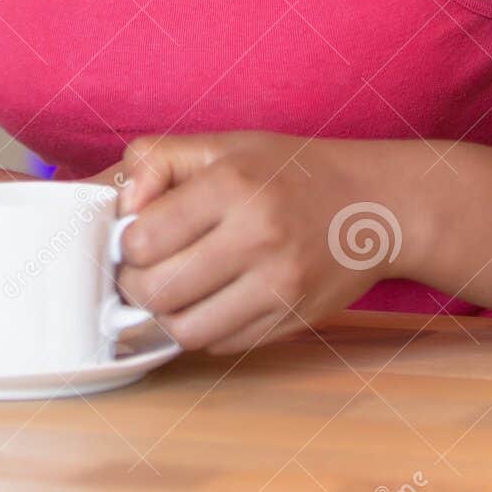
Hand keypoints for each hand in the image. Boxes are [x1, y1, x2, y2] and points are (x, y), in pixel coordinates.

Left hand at [115, 131, 408, 354]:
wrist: (373, 205)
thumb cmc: (289, 171)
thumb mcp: (222, 145)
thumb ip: (157, 163)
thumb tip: (118, 210)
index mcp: (233, 184)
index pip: (143, 238)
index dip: (126, 243)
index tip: (135, 237)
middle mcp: (258, 236)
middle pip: (157, 291)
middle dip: (135, 284)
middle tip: (143, 270)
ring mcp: (279, 285)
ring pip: (184, 330)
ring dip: (166, 315)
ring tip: (173, 290)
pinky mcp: (291, 320)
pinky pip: (220, 345)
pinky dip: (203, 328)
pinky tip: (210, 300)